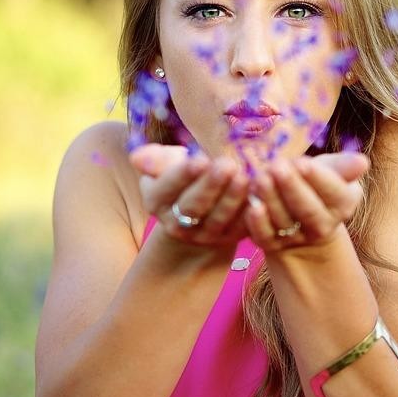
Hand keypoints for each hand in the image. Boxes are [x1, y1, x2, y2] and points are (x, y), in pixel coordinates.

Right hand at [129, 144, 251, 248]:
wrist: (199, 211)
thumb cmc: (183, 178)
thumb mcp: (165, 166)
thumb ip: (155, 159)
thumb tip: (137, 157)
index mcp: (157, 202)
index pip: (167, 188)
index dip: (182, 175)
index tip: (199, 159)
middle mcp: (177, 224)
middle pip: (193, 206)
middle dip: (211, 186)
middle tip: (226, 165)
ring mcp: (205, 235)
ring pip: (220, 218)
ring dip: (233, 198)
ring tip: (244, 176)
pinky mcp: (230, 239)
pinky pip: (242, 227)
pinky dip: (252, 211)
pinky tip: (260, 192)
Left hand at [243, 152, 369, 254]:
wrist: (300, 217)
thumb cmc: (316, 184)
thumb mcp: (332, 171)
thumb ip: (344, 166)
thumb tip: (363, 162)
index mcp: (342, 205)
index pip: (334, 193)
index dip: (318, 178)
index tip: (302, 162)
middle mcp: (322, 226)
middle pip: (308, 210)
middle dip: (292, 188)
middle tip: (277, 166)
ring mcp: (296, 238)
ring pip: (283, 221)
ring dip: (270, 199)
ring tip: (260, 177)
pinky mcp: (272, 245)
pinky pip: (265, 237)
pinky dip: (258, 224)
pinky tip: (252, 206)